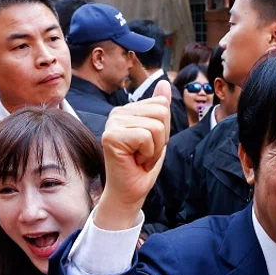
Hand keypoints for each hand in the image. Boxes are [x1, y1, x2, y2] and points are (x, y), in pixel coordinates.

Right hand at [95, 81, 171, 229]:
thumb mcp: (158, 135)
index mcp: (128, 110)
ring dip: (154, 149)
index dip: (164, 130)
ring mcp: (112, 123)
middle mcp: (117, 113)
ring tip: (140, 158)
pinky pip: (146, 136)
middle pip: (161, 112)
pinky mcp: (111, 136)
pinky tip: (135, 161)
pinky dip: (148, 154)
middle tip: (145, 153)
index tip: (149, 146)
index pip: (162, 104)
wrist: (130, 192)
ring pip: (156, 125)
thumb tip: (164, 82)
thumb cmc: (142, 167)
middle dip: (161, 139)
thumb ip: (160, 109)